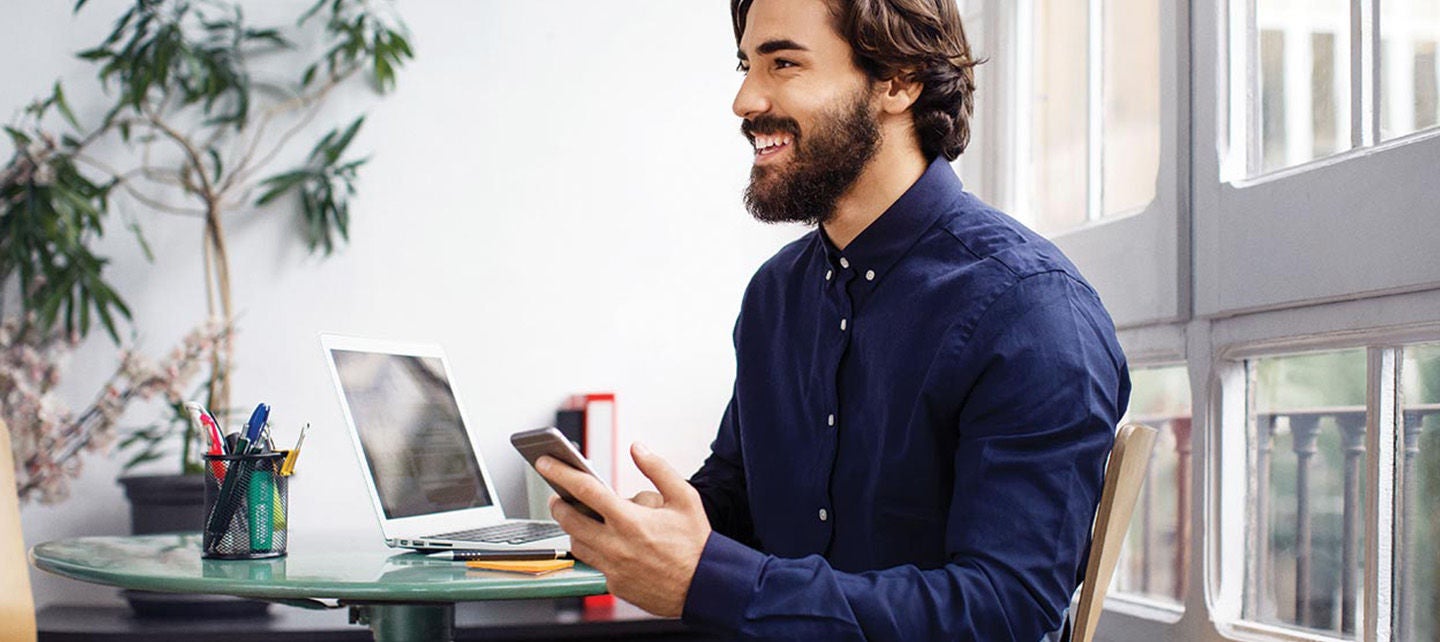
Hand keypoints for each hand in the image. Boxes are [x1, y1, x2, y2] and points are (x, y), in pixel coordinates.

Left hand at [538, 442, 710, 616]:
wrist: (705, 586)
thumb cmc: (696, 543)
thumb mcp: (684, 497)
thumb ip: (658, 469)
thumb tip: (637, 448)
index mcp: (630, 520)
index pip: (585, 491)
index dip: (561, 473)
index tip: (546, 462)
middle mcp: (616, 545)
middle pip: (570, 520)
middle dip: (558, 504)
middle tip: (558, 495)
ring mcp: (613, 568)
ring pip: (578, 545)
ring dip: (574, 529)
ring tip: (582, 518)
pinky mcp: (615, 585)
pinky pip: (595, 565)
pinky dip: (595, 551)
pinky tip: (607, 543)